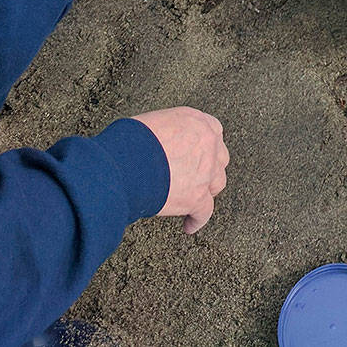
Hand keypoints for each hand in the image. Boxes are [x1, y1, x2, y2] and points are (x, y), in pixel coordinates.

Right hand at [133, 107, 229, 234]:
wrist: (128, 160)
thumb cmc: (132, 140)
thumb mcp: (154, 122)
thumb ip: (169, 132)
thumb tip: (160, 144)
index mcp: (197, 122)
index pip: (212, 133)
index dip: (205, 147)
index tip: (199, 154)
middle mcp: (207, 143)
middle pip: (218, 158)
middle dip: (209, 168)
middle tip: (195, 176)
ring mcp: (205, 171)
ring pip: (216, 183)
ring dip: (207, 191)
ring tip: (196, 198)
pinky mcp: (196, 196)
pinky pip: (204, 211)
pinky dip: (196, 220)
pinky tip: (190, 225)